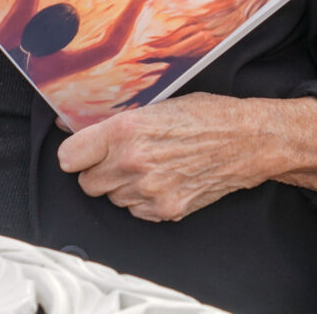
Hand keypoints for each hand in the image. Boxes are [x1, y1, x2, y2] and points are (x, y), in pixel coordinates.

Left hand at [55, 93, 279, 221]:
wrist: (247, 141)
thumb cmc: (204, 115)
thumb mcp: (154, 103)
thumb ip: (113, 119)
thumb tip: (71, 126)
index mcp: (126, 130)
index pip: (70, 157)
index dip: (74, 154)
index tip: (80, 151)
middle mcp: (133, 164)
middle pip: (86, 182)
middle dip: (96, 171)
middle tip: (116, 157)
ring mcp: (149, 192)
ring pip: (111, 198)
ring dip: (119, 186)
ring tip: (145, 166)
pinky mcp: (166, 211)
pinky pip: (135, 212)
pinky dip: (141, 201)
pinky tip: (160, 180)